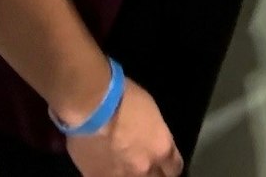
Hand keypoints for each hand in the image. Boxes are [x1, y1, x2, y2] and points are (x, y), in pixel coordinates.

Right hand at [65, 79, 181, 176]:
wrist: (91, 104)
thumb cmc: (123, 96)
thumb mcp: (150, 111)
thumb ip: (153, 133)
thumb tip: (149, 139)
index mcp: (161, 148)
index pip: (174, 168)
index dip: (168, 164)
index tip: (163, 160)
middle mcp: (144, 167)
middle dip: (152, 172)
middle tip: (143, 161)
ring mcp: (120, 175)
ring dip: (129, 173)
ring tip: (121, 162)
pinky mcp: (96, 176)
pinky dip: (105, 172)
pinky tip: (102, 163)